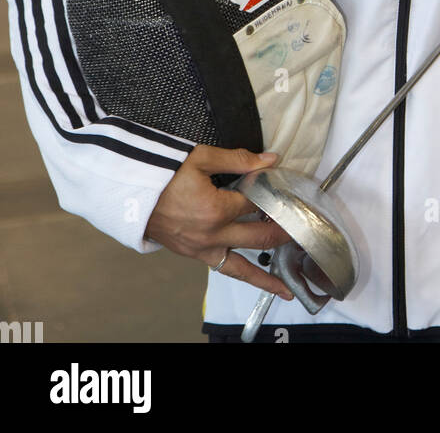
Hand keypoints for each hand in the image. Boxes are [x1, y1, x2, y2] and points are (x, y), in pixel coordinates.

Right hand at [144, 145, 295, 302]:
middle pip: (260, 236)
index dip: (274, 192)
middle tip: (305, 228)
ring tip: (289, 284)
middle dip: (284, 231)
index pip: (257, 202)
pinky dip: (247, 277)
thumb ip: (238, 159)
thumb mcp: (200, 158)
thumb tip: (270, 160)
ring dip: (270, 272)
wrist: (130, 195)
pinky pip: (227, 269)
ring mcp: (204, 248)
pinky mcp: (196, 255)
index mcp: (216, 208)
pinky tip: (263, 282)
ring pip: (245, 265)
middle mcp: (213, 234)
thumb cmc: (162, 173)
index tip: (288, 187)